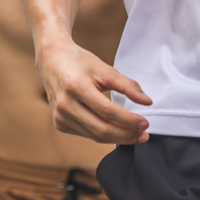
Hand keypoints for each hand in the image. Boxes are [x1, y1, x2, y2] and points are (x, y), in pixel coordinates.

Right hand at [35, 37, 151, 144]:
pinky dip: (104, 135)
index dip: (128, 120)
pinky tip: (116, 131)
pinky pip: (87, 134)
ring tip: (135, 135)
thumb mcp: (105, 69)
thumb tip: (147, 102)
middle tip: (143, 135)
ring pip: (94, 136)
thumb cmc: (80, 63)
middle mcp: (65, 105)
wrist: (53, 61)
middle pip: (101, 129)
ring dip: (117, 138)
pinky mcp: (60, 123)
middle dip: (126, 135)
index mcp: (76, 87)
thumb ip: (127, 86)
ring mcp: (60, 116)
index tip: (144, 123)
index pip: (107, 112)